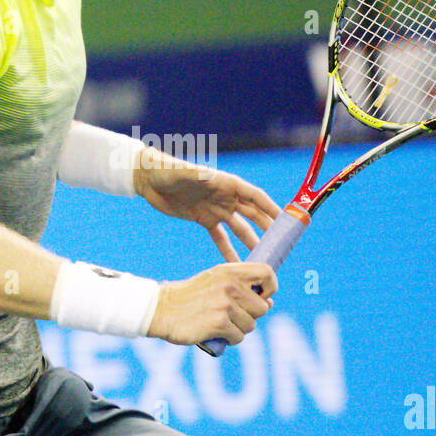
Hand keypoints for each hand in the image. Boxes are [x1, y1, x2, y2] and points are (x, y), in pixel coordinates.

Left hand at [134, 149, 280, 260]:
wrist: (148, 179)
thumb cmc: (168, 170)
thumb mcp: (184, 173)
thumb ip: (197, 176)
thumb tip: (208, 176)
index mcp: (227, 183)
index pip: (256, 197)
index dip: (272, 209)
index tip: (286, 223)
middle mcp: (225, 196)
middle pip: (253, 214)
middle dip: (268, 229)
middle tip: (281, 247)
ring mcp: (216, 208)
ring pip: (240, 228)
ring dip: (252, 243)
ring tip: (263, 260)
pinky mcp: (203, 219)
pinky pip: (220, 238)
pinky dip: (229, 251)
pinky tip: (237, 265)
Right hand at [147, 262, 276, 345]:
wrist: (161, 309)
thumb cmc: (190, 297)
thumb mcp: (215, 281)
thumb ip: (241, 288)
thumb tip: (269, 303)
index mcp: (229, 271)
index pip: (267, 273)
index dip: (270, 287)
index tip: (261, 297)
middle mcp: (229, 285)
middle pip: (262, 308)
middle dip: (250, 316)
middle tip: (230, 315)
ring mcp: (224, 304)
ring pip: (251, 325)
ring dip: (238, 329)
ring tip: (220, 323)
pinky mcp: (218, 323)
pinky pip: (238, 337)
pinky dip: (230, 339)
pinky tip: (216, 333)